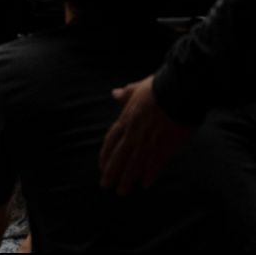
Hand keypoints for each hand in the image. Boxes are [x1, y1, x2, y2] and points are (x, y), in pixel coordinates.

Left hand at [99, 75, 190, 194]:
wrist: (177, 90)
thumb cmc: (157, 87)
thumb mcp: (136, 88)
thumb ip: (125, 94)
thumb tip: (114, 93)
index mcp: (126, 119)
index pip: (111, 141)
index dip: (105, 155)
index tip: (101, 166)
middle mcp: (134, 133)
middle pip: (119, 156)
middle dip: (111, 172)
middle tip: (106, 185)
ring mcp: (149, 141)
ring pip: (134, 164)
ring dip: (127, 178)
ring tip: (121, 191)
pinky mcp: (165, 145)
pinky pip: (155, 163)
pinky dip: (149, 174)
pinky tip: (145, 184)